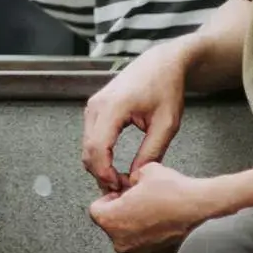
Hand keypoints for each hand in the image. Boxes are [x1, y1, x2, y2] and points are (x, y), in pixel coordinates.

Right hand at [82, 43, 188, 193]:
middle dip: (100, 173)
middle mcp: (97, 105)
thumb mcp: (166, 125)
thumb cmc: (166, 88)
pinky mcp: (95, 108)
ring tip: (119, 178)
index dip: (104, 173)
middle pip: (88, 150)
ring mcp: (93, 106)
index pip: (98, 148)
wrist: (161, 64)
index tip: (119, 187)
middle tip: (120, 188)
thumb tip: (135, 177)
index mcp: (114, 107)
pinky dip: (98, 154)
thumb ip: (151, 153)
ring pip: (86, 146)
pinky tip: (113, 164)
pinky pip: (90, 137)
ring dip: (98, 165)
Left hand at [88, 163, 214, 252]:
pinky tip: (160, 222)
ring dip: (135, 224)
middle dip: (121, 212)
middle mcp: (120, 242)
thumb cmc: (169, 190)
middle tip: (137, 200)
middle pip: (111, 224)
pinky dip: (149, 235)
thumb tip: (128, 183)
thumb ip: (127, 179)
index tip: (121, 194)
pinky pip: (144, 245)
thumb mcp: (141, 171)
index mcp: (110, 220)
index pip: (96, 209)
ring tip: (151, 210)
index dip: (109, 198)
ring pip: (128, 236)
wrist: (196, 204)